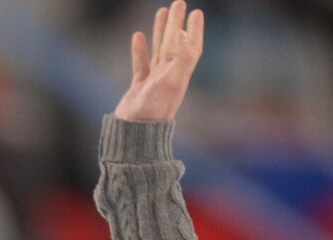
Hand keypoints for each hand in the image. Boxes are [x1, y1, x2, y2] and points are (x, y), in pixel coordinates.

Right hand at [114, 1, 204, 122]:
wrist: (135, 133)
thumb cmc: (155, 109)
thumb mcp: (172, 81)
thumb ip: (182, 56)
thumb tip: (184, 32)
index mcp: (180, 74)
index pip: (191, 47)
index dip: (194, 30)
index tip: (196, 12)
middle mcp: (169, 77)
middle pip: (175, 44)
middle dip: (177, 24)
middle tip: (179, 3)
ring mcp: (154, 82)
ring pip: (159, 51)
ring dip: (161, 32)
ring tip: (161, 12)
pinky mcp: (139, 88)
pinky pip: (141, 64)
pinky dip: (139, 50)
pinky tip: (137, 35)